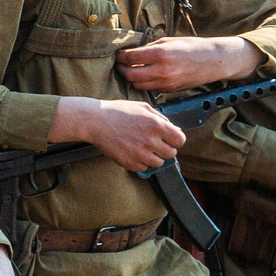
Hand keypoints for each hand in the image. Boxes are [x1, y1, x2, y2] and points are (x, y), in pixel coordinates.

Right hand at [54, 96, 187, 171]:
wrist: (95, 121)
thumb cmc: (118, 111)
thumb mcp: (142, 107)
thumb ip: (161, 118)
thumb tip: (175, 129)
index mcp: (156, 125)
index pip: (180, 140)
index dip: (175, 140)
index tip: (169, 139)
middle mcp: (151, 141)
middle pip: (171, 154)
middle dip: (165, 149)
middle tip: (154, 143)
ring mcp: (140, 153)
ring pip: (158, 163)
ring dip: (153, 157)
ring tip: (142, 148)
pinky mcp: (129, 162)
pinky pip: (144, 168)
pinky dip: (140, 162)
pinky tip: (132, 152)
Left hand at [116, 36, 259, 93]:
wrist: (213, 61)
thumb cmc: (192, 47)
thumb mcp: (169, 41)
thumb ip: (150, 47)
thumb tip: (133, 51)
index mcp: (161, 54)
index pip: (130, 58)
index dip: (120, 56)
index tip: (118, 53)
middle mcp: (162, 71)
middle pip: (130, 75)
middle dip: (122, 69)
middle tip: (120, 64)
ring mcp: (166, 83)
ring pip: (138, 85)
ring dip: (131, 78)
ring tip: (130, 70)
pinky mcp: (169, 90)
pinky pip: (149, 89)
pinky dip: (143, 83)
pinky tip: (144, 75)